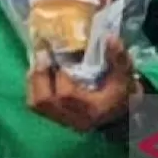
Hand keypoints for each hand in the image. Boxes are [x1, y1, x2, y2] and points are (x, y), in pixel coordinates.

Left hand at [27, 36, 141, 132]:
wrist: (119, 116)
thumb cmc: (121, 94)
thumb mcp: (124, 76)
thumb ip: (119, 58)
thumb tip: (109, 37)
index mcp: (91, 109)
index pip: (67, 95)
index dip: (60, 75)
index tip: (62, 55)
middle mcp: (73, 118)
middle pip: (44, 101)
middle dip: (40, 74)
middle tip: (42, 52)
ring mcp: (63, 120)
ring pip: (36, 103)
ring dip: (34, 79)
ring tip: (39, 60)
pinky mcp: (56, 118)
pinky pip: (36, 104)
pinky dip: (33, 86)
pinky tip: (39, 71)